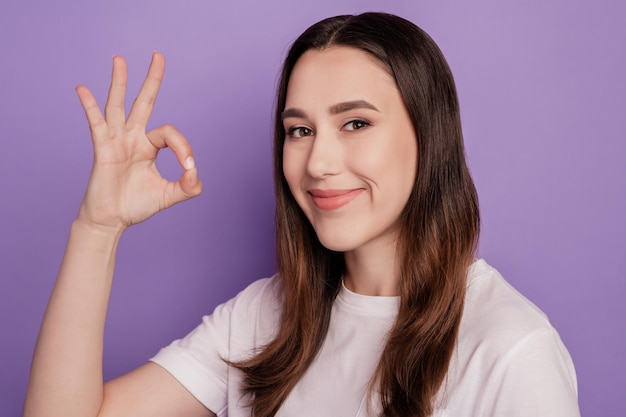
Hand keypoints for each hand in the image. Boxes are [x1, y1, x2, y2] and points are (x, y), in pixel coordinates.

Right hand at [75, 52, 201, 231]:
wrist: (112, 220)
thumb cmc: (137, 205)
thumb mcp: (169, 195)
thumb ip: (189, 186)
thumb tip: (196, 173)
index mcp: (150, 146)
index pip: (170, 134)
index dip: (183, 147)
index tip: (188, 168)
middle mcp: (133, 138)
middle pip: (144, 102)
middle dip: (152, 79)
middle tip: (158, 55)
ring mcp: (116, 141)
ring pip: (118, 105)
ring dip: (119, 82)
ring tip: (120, 59)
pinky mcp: (102, 149)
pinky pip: (95, 124)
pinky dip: (89, 106)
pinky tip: (82, 88)